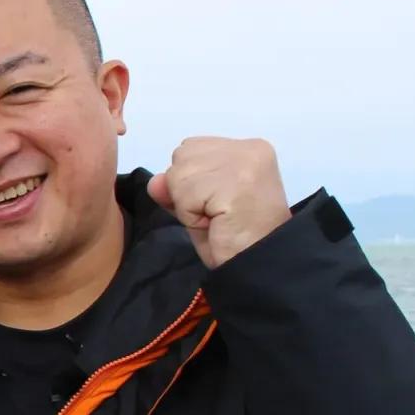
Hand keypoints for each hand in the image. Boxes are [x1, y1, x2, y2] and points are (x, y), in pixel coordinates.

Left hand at [147, 137, 289, 267]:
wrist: (259, 266)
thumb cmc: (235, 241)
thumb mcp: (198, 207)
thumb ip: (175, 187)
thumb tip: (155, 181)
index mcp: (247, 148)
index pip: (191, 148)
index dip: (191, 182)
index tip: (217, 204)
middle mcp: (247, 148)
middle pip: (181, 156)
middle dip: (187, 191)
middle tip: (216, 214)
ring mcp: (243, 162)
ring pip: (178, 175)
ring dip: (188, 206)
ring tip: (217, 219)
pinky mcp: (235, 182)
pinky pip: (185, 195)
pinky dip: (191, 216)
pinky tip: (216, 224)